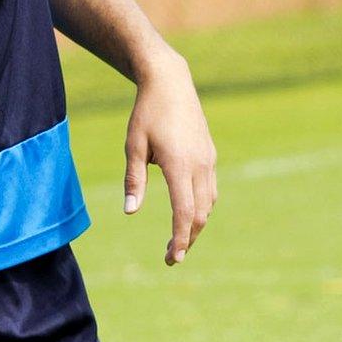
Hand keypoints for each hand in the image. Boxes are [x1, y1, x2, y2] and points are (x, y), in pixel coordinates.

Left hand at [124, 57, 217, 265]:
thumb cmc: (146, 113)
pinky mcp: (209, 154)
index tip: (172, 259)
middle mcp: (199, 164)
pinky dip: (201, 206)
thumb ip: (134, 180)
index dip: (179, 239)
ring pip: (208, 203)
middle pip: (200, 213)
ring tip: (179, 239)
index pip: (184, 212)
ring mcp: (208, 159)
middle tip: (171, 257)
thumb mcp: (133, 146)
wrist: (171, 82)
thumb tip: (130, 212)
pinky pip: (210, 188)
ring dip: (195, 224)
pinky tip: (188, 211)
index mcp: (179, 164)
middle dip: (188, 238)